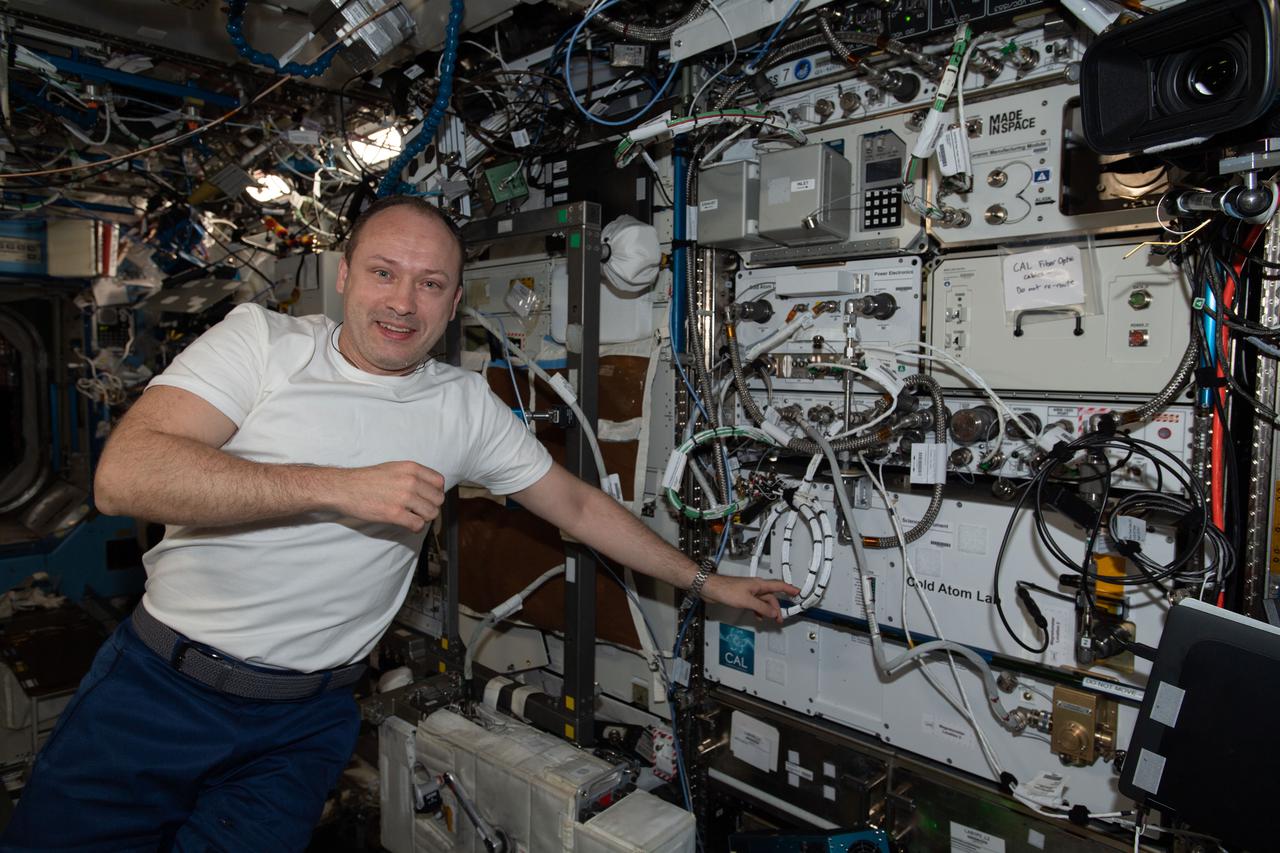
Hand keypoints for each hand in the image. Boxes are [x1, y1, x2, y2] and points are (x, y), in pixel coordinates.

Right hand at [330, 461, 445, 531]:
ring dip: (425, 518)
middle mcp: (410, 481)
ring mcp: (403, 497)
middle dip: (431, 506)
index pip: (440, 482)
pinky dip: (416, 527)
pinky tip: (409, 525)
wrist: (345, 488)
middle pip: (438, 499)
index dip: (435, 492)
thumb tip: (428, 488)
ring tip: (414, 517)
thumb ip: (412, 475)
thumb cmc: (367, 479)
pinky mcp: (395, 514)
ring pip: (432, 513)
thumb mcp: (394, 468)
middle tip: (420, 510)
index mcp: (411, 468)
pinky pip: (418, 524)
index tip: (428, 498)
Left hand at [700, 574, 800, 622]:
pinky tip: (758, 616)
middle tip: (780, 618)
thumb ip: (761, 607)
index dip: (790, 589)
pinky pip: (756, 604)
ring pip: (763, 601)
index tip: (798, 593)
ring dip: (768, 610)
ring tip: (770, 619)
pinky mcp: (742, 596)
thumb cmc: (726, 589)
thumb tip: (773, 613)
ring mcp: (749, 591)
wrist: (711, 588)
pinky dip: (759, 610)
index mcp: (759, 584)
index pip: (779, 586)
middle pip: (772, 597)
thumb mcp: (747, 601)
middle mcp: (756, 587)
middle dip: (777, 608)